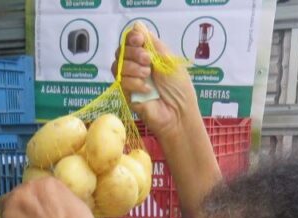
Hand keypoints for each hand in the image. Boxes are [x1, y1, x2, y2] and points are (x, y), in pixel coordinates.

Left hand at [0, 178, 102, 217]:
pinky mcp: (6, 215)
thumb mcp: (78, 210)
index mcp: (51, 183)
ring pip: (10, 207)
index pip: (39, 190)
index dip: (41, 206)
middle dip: (27, 210)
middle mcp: (31, 185)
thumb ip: (62, 203)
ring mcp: (16, 199)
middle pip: (22, 195)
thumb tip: (57, 209)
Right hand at [112, 23, 198, 138]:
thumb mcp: (169, 60)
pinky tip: (146, 89)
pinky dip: (134, 82)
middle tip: (148, 61)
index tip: (140, 40)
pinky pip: (121, 81)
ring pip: (118, 65)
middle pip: (121, 50)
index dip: (132, 37)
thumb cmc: (179, 88)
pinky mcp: (126, 93)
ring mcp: (130, 79)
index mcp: (148, 54)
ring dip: (134, 67)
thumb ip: (153, 43)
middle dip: (134, 52)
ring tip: (148, 75)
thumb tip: (138, 26)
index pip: (131, 40)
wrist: (178, 112)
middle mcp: (137, 65)